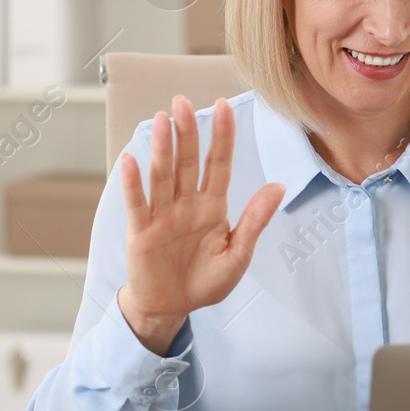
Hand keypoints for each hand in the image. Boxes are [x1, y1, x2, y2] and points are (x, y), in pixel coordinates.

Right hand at [117, 95, 284, 355]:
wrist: (173, 308)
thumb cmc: (205, 281)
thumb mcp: (238, 254)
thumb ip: (254, 220)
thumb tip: (278, 187)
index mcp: (212, 206)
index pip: (219, 164)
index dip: (222, 136)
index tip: (224, 106)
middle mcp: (186, 204)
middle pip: (188, 162)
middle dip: (187, 132)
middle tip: (182, 102)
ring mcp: (163, 216)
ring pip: (163, 176)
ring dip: (162, 148)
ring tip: (161, 120)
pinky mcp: (142, 233)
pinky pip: (137, 204)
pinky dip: (133, 183)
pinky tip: (131, 159)